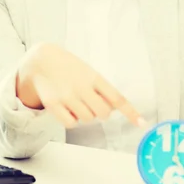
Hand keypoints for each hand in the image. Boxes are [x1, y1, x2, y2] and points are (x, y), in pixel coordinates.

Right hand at [16, 43, 145, 128]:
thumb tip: (116, 108)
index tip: (141, 123)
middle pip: (103, 113)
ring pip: (87, 119)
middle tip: (93, 103)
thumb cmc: (70, 68)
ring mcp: (67, 96)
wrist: (42, 60)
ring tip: (76, 101)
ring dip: (86, 114)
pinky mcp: (53, 105)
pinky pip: (71, 123)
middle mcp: (81, 87)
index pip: (117, 98)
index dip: (130, 112)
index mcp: (94, 76)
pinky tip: (67, 108)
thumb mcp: (88, 72)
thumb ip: (102, 89)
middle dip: (102, 112)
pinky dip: (72, 120)